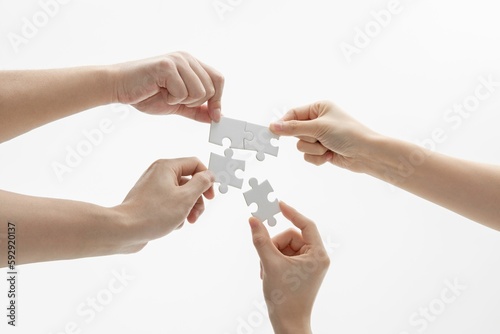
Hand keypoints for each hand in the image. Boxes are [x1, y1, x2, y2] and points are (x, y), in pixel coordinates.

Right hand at [112, 52, 223, 121]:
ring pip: (199, 92)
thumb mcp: (178, 105)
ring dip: (183, 101)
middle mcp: (187, 59)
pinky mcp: (167, 66)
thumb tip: (217, 117)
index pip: (218, 79)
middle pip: (211, 89)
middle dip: (195, 103)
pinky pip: (183, 93)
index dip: (218, 100)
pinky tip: (159, 92)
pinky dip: (172, 99)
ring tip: (167, 94)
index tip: (216, 116)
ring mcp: (178, 61)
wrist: (119, 87)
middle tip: (176, 100)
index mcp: (192, 64)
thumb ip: (197, 110)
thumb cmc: (146, 94)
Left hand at [114, 158, 214, 251]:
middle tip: (197, 213)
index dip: (207, 179)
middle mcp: (159, 174)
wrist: (125, 230)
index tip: (211, 195)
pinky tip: (172, 224)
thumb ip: (201, 183)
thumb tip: (209, 175)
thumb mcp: (185, 197)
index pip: (195, 164)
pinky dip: (175, 214)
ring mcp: (153, 188)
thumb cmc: (153, 213)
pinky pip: (170, 204)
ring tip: (187, 221)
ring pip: (181, 195)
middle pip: (189, 181)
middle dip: (197, 199)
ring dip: (188, 208)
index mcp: (167, 167)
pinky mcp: (150, 202)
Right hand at [249, 202, 329, 333]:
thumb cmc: (284, 297)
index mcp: (317, 254)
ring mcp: (309, 265)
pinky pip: (285, 256)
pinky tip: (267, 274)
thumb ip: (261, 240)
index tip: (277, 204)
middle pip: (292, 236)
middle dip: (275, 245)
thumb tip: (253, 219)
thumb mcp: (270, 264)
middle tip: (264, 258)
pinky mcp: (302, 271)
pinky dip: (274, 261)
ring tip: (265, 271)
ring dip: (272, 254)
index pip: (306, 224)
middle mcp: (317, 258)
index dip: (291, 212)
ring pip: (286, 246)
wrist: (288, 323)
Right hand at [269, 101, 379, 171]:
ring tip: (328, 147)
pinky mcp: (322, 150)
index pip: (293, 114)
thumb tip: (273, 126)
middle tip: (320, 138)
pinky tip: (330, 155)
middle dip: (307, 139)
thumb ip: (294, 128)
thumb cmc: (348, 134)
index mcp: (319, 108)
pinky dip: (317, 158)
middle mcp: (318, 121)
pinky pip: (308, 156)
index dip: (284, 123)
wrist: (366, 154)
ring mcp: (320, 136)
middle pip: (295, 132)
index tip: (273, 132)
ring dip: (313, 150)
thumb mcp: (318, 128)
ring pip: (301, 146)